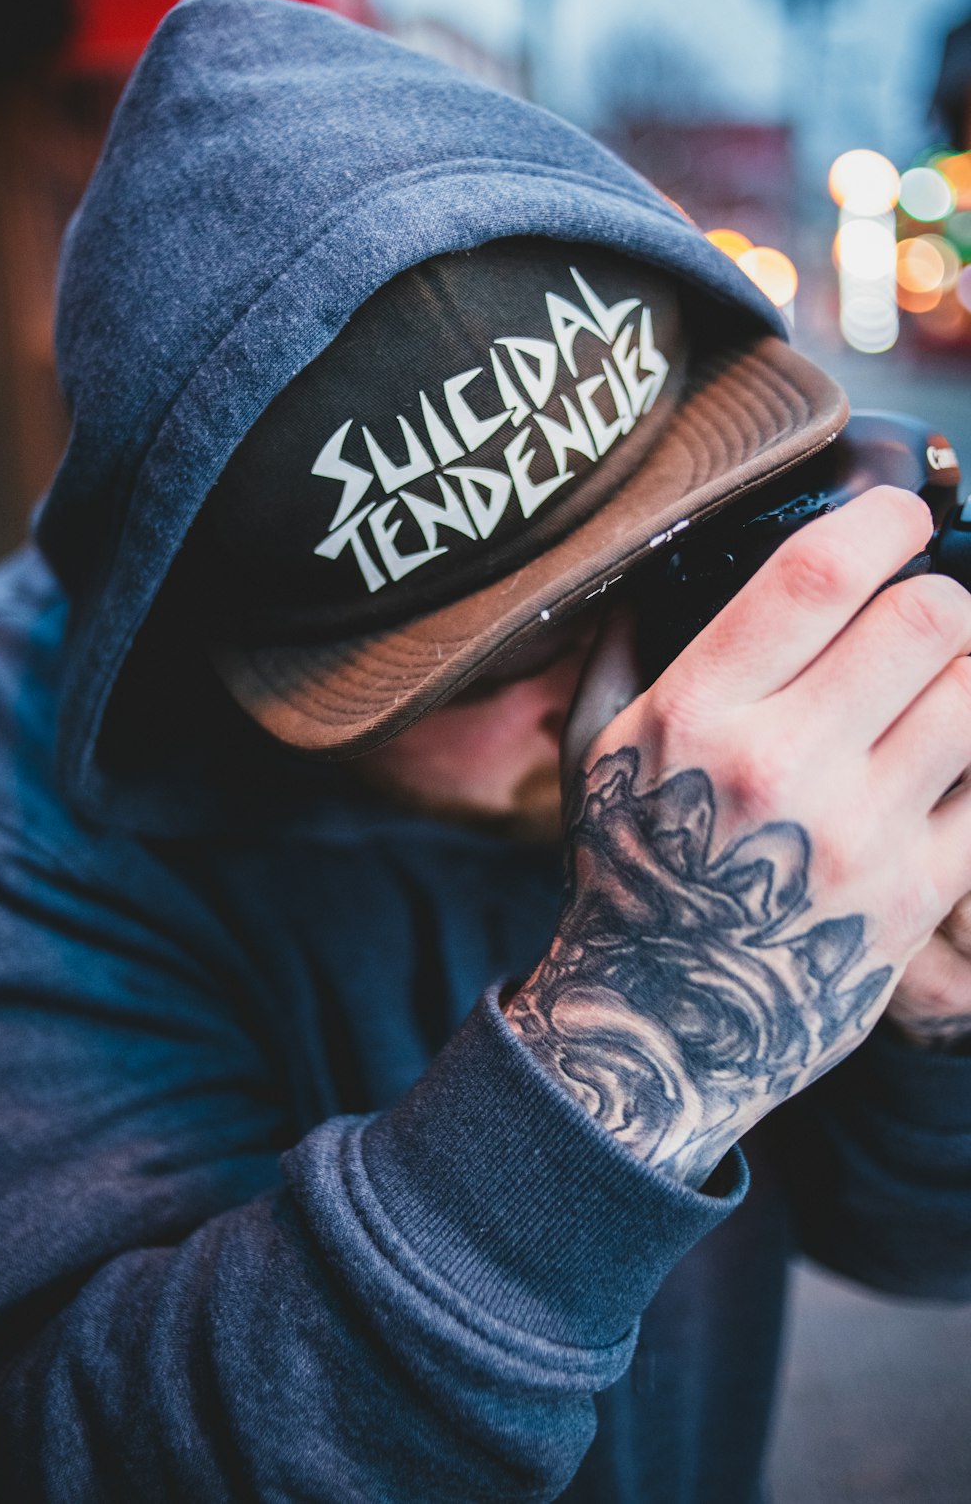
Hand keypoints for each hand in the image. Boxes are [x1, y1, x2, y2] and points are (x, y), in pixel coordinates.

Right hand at [505, 486, 970, 1187]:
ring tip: (944, 681)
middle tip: (928, 610)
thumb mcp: (602, 750)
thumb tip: (664, 557)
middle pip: (926, 619)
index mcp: (696, 716)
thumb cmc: (629, 869)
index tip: (899, 514)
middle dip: (943, 594)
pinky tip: (949, 753)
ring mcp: (857, 836)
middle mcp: (780, 768)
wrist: (655, 1024)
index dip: (881, 520)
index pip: (814, 575)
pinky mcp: (914, 895)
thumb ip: (630, 646)